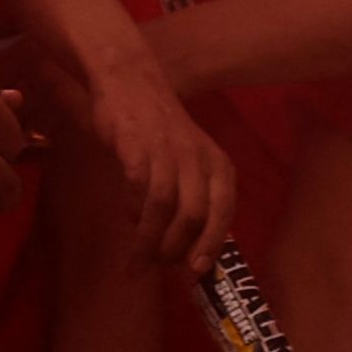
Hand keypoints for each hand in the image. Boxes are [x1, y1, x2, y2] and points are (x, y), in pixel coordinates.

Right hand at [68, 49, 232, 266]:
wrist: (130, 80)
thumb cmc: (161, 129)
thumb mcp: (191, 161)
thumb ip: (195, 198)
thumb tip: (190, 251)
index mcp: (217, 163)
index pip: (223, 212)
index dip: (211, 245)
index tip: (196, 272)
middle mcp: (197, 157)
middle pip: (195, 215)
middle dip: (176, 249)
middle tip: (160, 267)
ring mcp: (166, 149)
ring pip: (165, 206)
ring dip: (150, 239)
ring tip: (139, 259)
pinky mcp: (136, 144)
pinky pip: (138, 186)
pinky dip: (134, 209)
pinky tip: (128, 219)